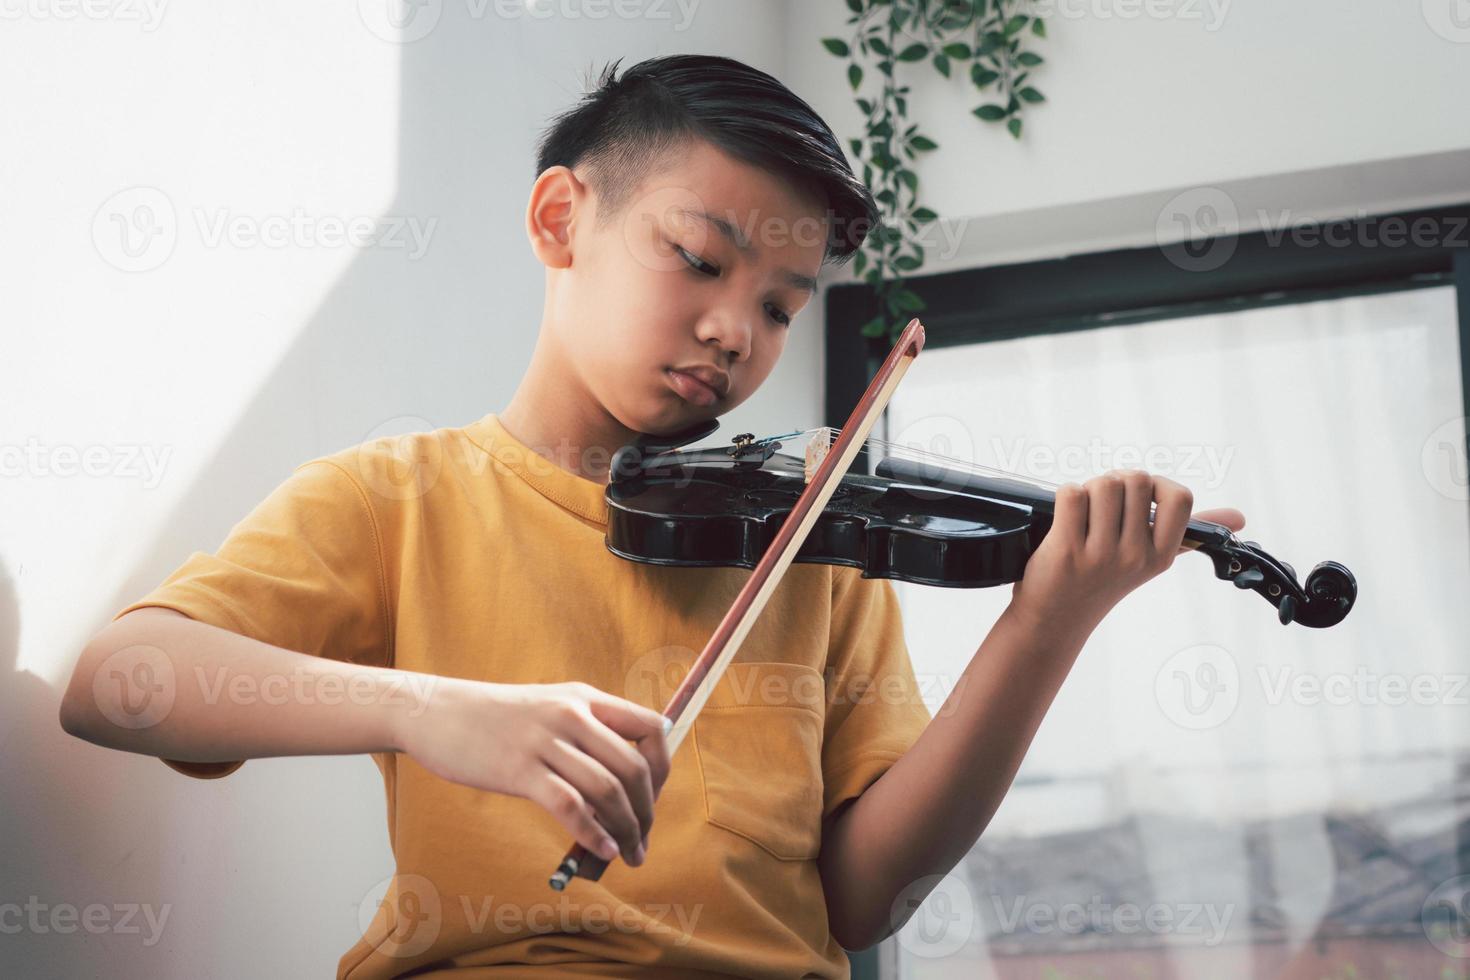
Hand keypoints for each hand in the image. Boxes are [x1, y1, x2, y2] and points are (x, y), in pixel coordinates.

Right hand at [397, 678, 669, 866]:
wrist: (435, 711)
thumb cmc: (494, 718)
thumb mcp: (549, 707)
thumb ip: (586, 733)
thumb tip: (621, 785)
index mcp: (585, 698)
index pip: (651, 728)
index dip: (662, 769)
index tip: (653, 799)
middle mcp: (572, 715)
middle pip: (634, 767)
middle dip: (647, 811)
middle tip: (643, 839)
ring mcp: (546, 742)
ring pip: (607, 790)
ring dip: (626, 830)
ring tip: (629, 854)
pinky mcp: (519, 770)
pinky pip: (570, 807)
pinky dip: (593, 834)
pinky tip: (601, 850)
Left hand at [1009, 470, 1245, 632]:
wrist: (1057, 618)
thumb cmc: (1103, 578)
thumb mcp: (1150, 559)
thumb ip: (1191, 534)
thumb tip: (1240, 517)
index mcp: (1162, 555)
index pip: (1180, 497)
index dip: (1156, 485)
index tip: (1139, 497)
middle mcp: (1137, 556)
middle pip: (1135, 480)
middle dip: (1116, 482)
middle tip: (1102, 505)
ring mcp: (1103, 554)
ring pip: (1103, 484)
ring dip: (1088, 489)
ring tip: (1083, 513)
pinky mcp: (1067, 549)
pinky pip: (1072, 494)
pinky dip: (1064, 497)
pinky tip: (1064, 518)